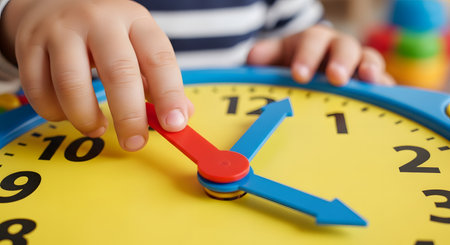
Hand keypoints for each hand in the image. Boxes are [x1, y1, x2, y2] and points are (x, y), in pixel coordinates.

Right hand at [0, 0, 192, 150]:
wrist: (55, 1)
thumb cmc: (105, 31)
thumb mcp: (138, 43)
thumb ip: (158, 79)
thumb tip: (181, 115)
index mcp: (134, 20)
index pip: (159, 58)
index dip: (169, 94)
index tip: (175, 124)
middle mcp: (99, 20)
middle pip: (118, 72)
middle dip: (129, 116)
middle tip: (135, 141)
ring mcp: (61, 31)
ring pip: (71, 84)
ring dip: (86, 118)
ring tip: (97, 128)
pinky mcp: (29, 45)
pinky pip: (39, 90)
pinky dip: (54, 113)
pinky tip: (67, 114)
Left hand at [247, 24, 394, 85]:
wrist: (311, 71)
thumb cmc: (293, 64)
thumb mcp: (277, 57)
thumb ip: (265, 56)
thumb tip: (253, 58)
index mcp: (314, 40)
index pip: (312, 41)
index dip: (307, 55)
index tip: (299, 74)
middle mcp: (339, 48)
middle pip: (344, 47)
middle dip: (340, 61)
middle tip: (335, 78)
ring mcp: (359, 64)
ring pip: (369, 60)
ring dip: (370, 69)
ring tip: (369, 80)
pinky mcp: (372, 82)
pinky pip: (384, 82)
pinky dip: (386, 88)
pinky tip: (387, 97)